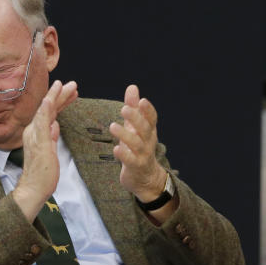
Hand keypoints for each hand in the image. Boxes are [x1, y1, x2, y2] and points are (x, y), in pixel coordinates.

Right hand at [11, 80, 76, 219]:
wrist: (33, 189)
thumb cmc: (42, 174)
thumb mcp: (50, 151)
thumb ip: (51, 137)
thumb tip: (55, 126)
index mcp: (37, 133)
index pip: (50, 113)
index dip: (60, 101)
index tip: (71, 92)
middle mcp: (33, 131)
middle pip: (48, 108)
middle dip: (60, 95)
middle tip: (73, 84)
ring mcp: (35, 136)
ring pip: (45, 111)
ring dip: (55, 97)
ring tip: (67, 85)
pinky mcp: (39, 142)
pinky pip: (41, 122)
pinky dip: (45, 110)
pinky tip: (49, 99)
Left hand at [109, 84, 166, 201]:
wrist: (145, 177)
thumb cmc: (138, 148)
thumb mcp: (135, 127)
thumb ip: (133, 108)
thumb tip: (132, 87)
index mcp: (149, 131)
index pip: (152, 118)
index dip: (148, 110)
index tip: (141, 100)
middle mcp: (148, 141)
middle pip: (145, 128)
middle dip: (136, 118)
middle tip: (124, 109)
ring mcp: (143, 155)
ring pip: (136, 144)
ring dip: (125, 135)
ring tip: (113, 126)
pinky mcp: (135, 167)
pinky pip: (130, 161)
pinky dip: (124, 155)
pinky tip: (116, 149)